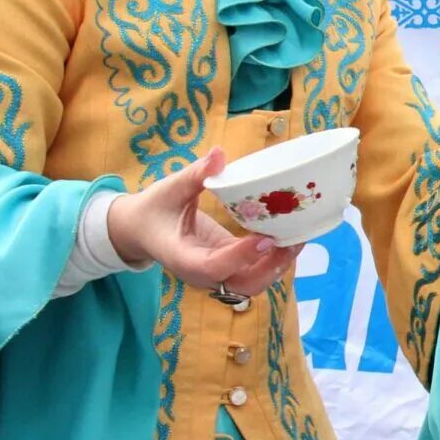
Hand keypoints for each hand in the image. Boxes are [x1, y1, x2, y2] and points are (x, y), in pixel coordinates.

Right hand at [104, 148, 295, 295]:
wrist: (141, 229)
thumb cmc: (154, 208)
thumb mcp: (170, 189)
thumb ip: (196, 174)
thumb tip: (219, 154)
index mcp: (182, 258)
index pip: (213, 267)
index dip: (241, 256)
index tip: (266, 238)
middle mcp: (201, 274)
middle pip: (241, 285)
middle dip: (270, 267)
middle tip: (293, 240)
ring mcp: (215, 274)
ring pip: (251, 283)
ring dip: (277, 266)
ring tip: (298, 238)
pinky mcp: (226, 267)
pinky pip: (252, 271)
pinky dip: (272, 260)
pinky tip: (289, 238)